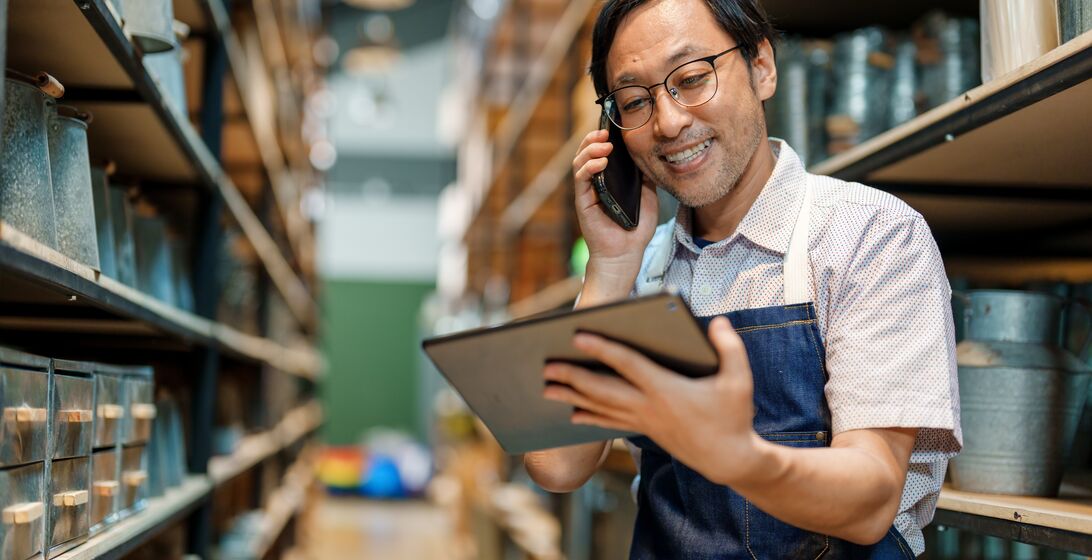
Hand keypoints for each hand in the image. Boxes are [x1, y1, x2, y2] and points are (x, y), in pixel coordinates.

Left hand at [542, 317, 766, 484]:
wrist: (730, 460)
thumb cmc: (733, 416)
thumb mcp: (739, 380)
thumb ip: (729, 347)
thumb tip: (718, 322)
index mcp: (667, 390)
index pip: (627, 364)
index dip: (602, 348)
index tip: (577, 335)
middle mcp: (649, 407)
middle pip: (602, 389)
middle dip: (572, 377)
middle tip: (546, 366)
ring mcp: (643, 421)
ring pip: (600, 407)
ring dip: (572, 397)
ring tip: (546, 387)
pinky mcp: (645, 431)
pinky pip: (610, 423)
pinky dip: (589, 417)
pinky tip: (572, 414)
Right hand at [572, 129, 659, 295]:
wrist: (627, 254)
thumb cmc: (636, 228)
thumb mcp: (648, 196)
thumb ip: (645, 177)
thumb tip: (648, 154)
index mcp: (609, 180)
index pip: (601, 153)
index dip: (603, 139)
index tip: (613, 129)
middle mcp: (595, 183)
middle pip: (586, 154)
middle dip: (593, 139)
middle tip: (605, 132)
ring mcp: (587, 192)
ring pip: (580, 163)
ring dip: (590, 150)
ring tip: (604, 145)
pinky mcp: (583, 202)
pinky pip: (581, 180)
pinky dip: (589, 167)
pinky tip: (601, 162)